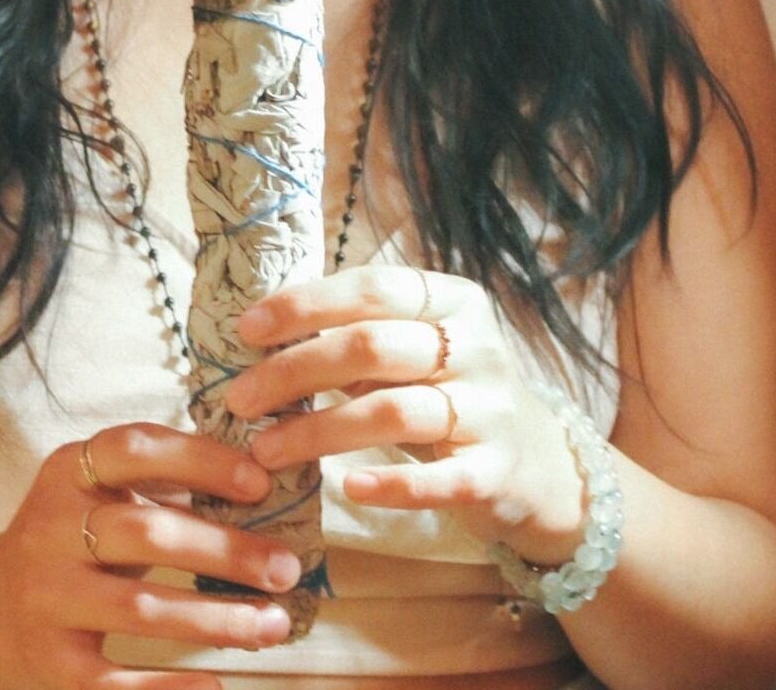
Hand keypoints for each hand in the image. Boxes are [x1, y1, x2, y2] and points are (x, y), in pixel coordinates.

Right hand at [0, 423, 303, 689]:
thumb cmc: (67, 541)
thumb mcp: (95, 494)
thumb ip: (160, 482)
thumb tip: (265, 481)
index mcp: (68, 473)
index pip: (135, 449)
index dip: (201, 460)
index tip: (261, 483)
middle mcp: (50, 530)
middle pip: (147, 534)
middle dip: (226, 552)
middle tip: (286, 568)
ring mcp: (47, 599)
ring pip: (140, 610)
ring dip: (217, 619)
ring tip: (273, 625)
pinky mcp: (51, 664)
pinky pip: (116, 680)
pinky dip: (168, 688)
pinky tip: (216, 686)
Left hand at [224, 267, 586, 563]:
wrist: (536, 464)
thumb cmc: (449, 393)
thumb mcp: (414, 350)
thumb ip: (356, 334)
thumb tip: (257, 332)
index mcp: (453, 301)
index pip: (373, 287)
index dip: (305, 305)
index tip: (245, 330)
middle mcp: (475, 347)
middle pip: (371, 347)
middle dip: (294, 371)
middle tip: (239, 399)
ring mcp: (489, 409)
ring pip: (392, 412)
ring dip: (318, 432)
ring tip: (264, 450)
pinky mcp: (495, 470)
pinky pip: (438, 479)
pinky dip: (390, 485)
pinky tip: (349, 488)